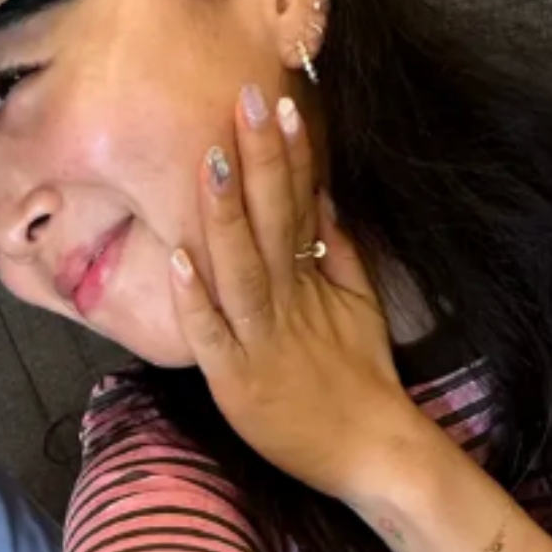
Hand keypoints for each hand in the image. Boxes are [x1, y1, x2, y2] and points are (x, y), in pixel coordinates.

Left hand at [169, 85, 436, 503]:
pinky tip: (178, 260)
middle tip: (247, 99)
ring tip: (211, 160)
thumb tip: (319, 193)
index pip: (297, 204)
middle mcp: (286, 299)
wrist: (373, 451)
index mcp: (309, 278)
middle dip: (259, 160)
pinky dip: (196, 299)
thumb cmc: (356, 374)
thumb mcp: (356, 302)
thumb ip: (338, 248)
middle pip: (270, 220)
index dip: (287, 154)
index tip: (280, 101)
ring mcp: (260, 337)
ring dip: (225, 214)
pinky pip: (211, 333)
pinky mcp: (236, 378)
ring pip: (240, 267)